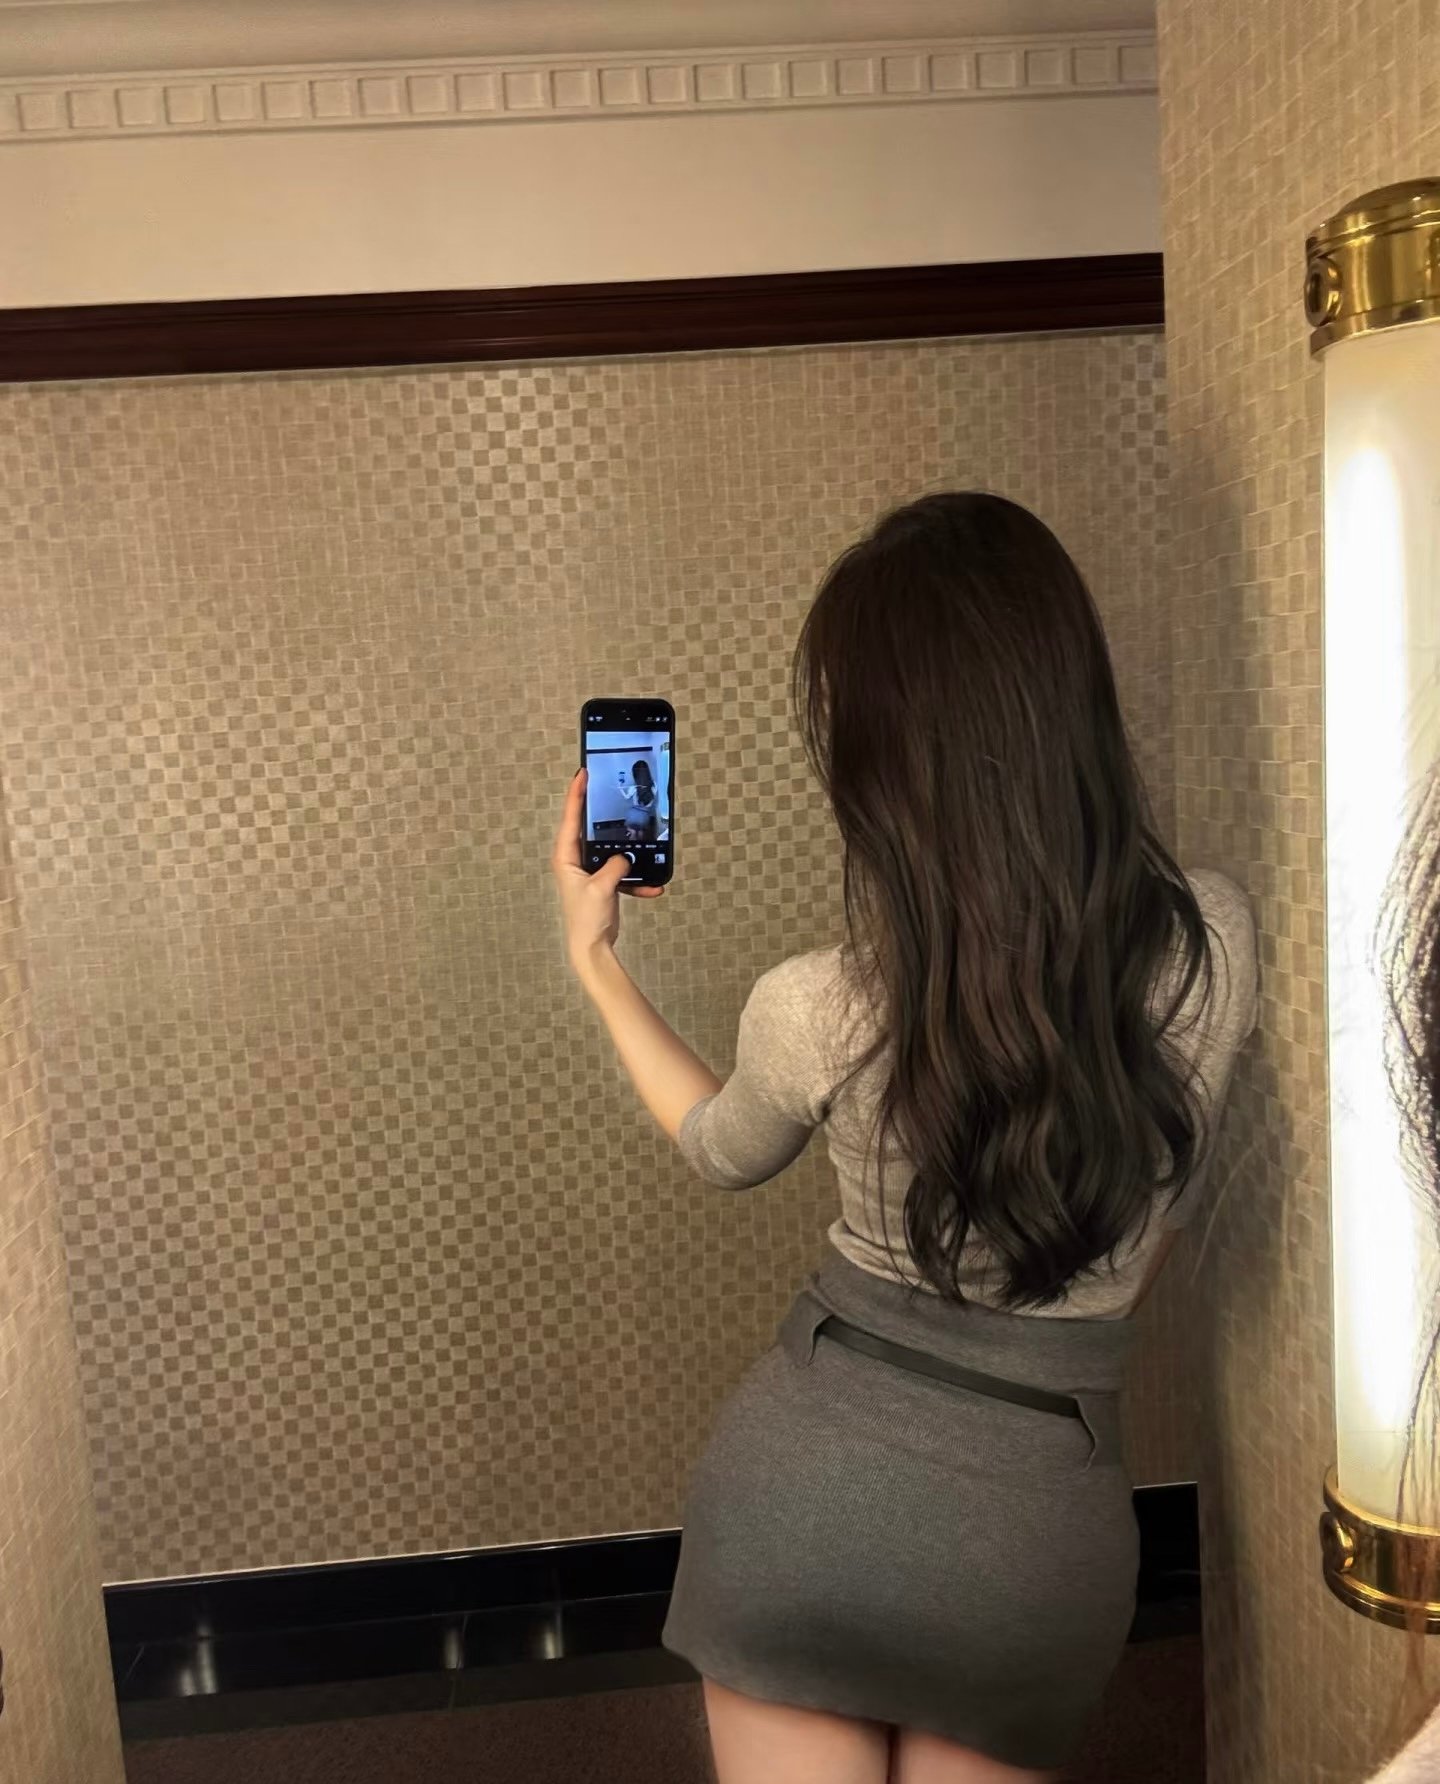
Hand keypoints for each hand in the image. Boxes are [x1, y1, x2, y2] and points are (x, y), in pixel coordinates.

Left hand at [552, 770, 662, 969]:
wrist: (592, 946)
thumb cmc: (586, 919)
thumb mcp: (601, 888)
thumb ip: (614, 866)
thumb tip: (625, 857)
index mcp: (566, 858)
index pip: (570, 818)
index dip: (576, 794)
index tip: (582, 773)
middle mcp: (575, 861)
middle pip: (590, 828)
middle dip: (601, 812)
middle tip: (608, 789)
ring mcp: (591, 871)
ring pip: (611, 849)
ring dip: (628, 849)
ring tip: (642, 838)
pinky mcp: (605, 882)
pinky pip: (624, 872)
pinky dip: (638, 878)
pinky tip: (653, 886)